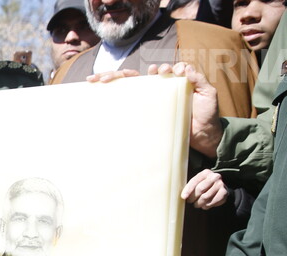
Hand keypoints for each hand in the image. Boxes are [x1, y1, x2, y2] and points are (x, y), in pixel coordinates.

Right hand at [88, 62, 221, 157]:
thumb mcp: (207, 93)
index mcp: (172, 82)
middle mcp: (158, 90)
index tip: (161, 72)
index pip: (158, 70)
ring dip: (112, 82)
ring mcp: (152, 102)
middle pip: (134, 78)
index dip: (155, 68)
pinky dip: (115, 99)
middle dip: (118, 74)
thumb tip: (183, 69)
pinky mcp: (149, 116)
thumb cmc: (207, 114)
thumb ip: (197, 78)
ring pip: (128, 89)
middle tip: (106, 75)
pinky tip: (101, 95)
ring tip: (99, 79)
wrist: (204, 136)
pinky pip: (131, 106)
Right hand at [147, 62, 220, 156]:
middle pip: (167, 73)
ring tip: (152, 71)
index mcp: (189, 83)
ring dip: (153, 74)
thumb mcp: (209, 93)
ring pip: (158, 82)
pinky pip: (152, 98)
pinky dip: (145, 89)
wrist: (201, 134)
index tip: (180, 72)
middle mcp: (177, 88)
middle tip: (164, 70)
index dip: (179, 67)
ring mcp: (168, 99)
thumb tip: (188, 69)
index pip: (181, 69)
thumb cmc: (207, 113)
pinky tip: (143, 84)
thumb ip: (200, 80)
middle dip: (164, 68)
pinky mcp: (161, 109)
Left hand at [181, 169, 227, 208]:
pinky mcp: (224, 192)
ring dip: (199, 203)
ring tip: (197, 204)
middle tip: (190, 202)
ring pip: (205, 197)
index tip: (183, 197)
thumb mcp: (196, 183)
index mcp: (205, 173)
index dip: (188, 190)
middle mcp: (214, 176)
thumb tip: (183, 196)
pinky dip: (206, 206)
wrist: (219, 188)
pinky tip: (205, 205)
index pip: (195, 181)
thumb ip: (190, 187)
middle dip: (193, 198)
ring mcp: (221, 184)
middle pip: (200, 189)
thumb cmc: (203, 185)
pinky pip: (212, 202)